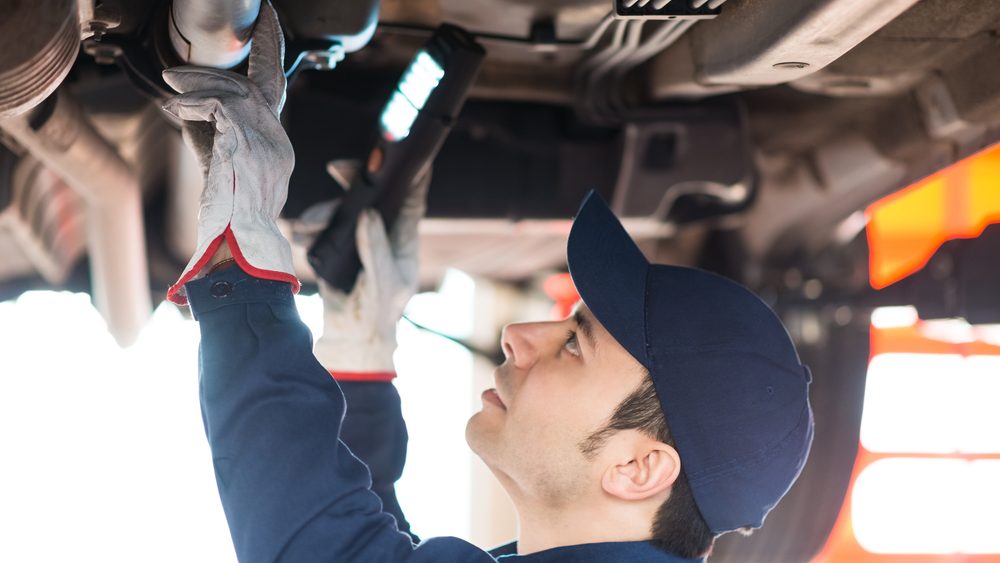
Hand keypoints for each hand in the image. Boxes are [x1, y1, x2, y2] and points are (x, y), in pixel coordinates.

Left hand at [161, 0, 297, 304]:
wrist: (240, 252)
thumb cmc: (231, 227)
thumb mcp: (225, 175)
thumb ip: (215, 140)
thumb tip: (189, 110)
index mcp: (278, 149)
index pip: (275, 93)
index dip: (272, 57)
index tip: (268, 29)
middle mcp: (278, 141)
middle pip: (262, 83)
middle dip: (247, 55)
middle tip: (225, 43)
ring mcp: (266, 142)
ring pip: (235, 91)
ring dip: (199, 83)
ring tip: (173, 86)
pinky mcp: (245, 144)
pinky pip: (219, 107)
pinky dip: (194, 103)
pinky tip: (177, 108)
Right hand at [314, 170, 428, 373]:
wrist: (352, 338)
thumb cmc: (379, 312)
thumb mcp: (383, 283)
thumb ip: (376, 250)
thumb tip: (366, 215)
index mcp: (403, 236)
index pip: (409, 195)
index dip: (406, 169)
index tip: (392, 149)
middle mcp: (380, 230)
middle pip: (369, 192)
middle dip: (352, 178)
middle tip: (336, 168)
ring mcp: (356, 237)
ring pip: (339, 209)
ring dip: (321, 213)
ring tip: (304, 229)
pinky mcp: (333, 246)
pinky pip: (319, 228)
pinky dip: (307, 230)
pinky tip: (299, 238)